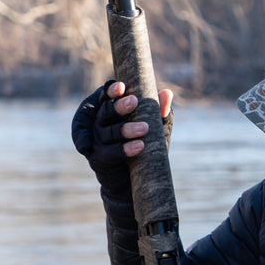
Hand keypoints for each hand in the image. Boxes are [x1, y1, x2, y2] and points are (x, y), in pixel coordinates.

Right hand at [71, 81, 174, 198]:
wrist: (132, 177)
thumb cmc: (144, 144)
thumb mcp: (154, 126)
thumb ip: (157, 110)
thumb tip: (167, 93)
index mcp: (110, 108)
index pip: (107, 95)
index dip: (112, 90)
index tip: (122, 87)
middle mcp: (100, 121)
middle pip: (106, 111)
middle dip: (119, 106)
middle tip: (134, 102)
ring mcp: (98, 139)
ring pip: (109, 131)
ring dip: (126, 129)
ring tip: (145, 128)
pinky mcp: (99, 157)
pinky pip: (110, 152)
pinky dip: (123, 149)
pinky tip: (139, 146)